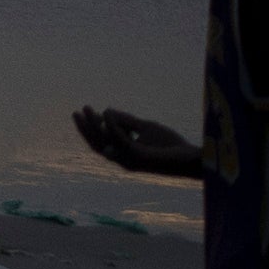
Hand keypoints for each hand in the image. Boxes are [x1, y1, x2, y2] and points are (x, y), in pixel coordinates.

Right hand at [73, 104, 204, 180]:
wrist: (192, 158)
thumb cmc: (171, 145)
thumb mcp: (145, 127)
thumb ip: (127, 121)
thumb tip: (107, 110)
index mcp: (125, 155)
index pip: (101, 142)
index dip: (91, 127)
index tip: (88, 110)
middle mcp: (124, 160)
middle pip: (97, 145)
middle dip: (85, 128)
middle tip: (77, 111)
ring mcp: (131, 160)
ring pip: (104, 143)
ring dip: (93, 125)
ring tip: (87, 108)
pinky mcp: (139, 157)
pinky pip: (121, 140)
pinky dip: (112, 126)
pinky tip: (107, 113)